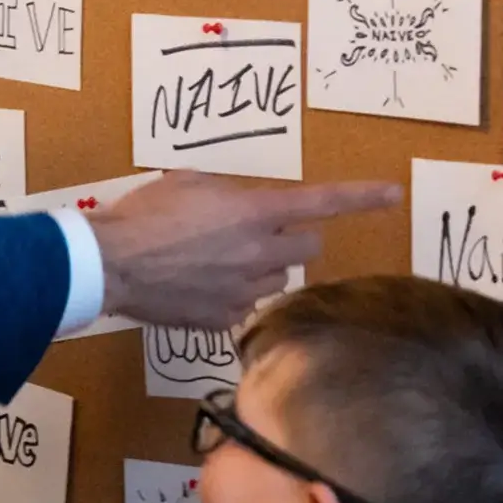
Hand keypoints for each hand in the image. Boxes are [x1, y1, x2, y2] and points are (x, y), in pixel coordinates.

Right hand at [89, 173, 398, 331]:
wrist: (108, 264)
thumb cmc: (144, 214)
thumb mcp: (191, 183)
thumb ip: (230, 196)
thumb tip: (243, 210)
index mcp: (255, 211)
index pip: (323, 202)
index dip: (363, 197)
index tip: (394, 194)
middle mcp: (259, 252)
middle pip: (309, 247)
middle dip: (294, 239)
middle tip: (260, 234)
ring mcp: (244, 290)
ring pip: (276, 278)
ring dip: (260, 268)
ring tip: (216, 262)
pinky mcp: (223, 318)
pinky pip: (243, 305)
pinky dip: (230, 296)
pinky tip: (198, 287)